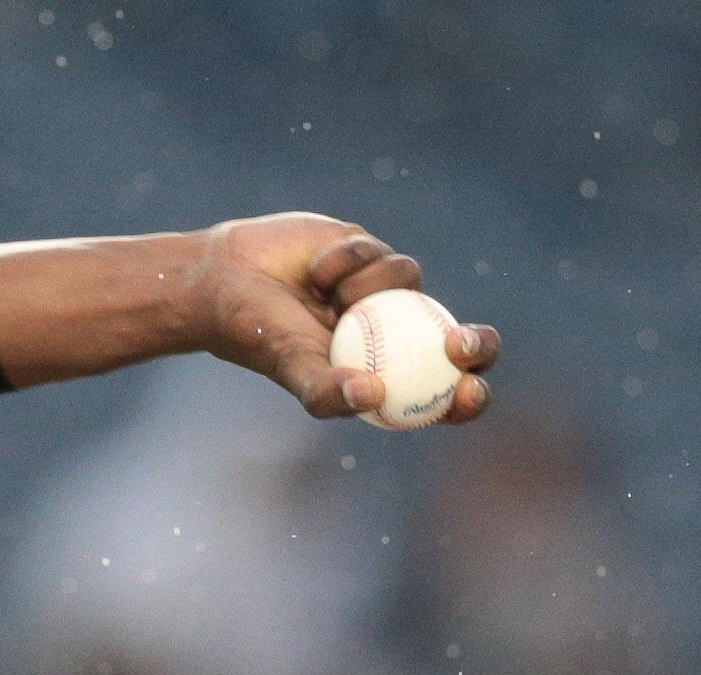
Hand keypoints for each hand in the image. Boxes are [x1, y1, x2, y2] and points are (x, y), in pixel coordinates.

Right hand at [189, 213, 498, 424]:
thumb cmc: (258, 336)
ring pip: (411, 279)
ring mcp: (384, 292)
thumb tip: (375, 395)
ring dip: (369, 286)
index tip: (468, 388)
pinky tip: (315, 271)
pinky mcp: (370, 252)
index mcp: (385, 378)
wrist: (226, 281)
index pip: (442, 396)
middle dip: (475, 345)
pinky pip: (381, 250)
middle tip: (458, 344)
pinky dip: (349, 260)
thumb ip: (329, 392)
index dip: (467, 398)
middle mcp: (393, 336)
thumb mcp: (294, 369)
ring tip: (322, 294)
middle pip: (459, 342)